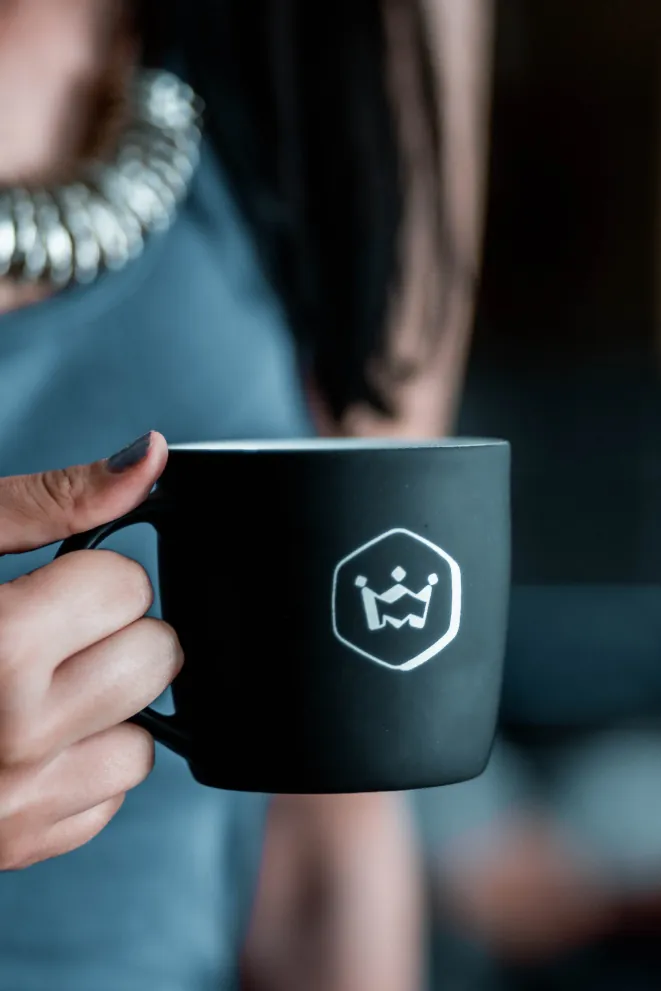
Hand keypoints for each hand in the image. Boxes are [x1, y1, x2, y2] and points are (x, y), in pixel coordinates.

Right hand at [0, 431, 181, 869]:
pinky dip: (77, 766)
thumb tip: (150, 455)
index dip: (90, 575)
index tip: (48, 584)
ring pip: (141, 740)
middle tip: (42, 631)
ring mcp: (12, 805)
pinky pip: (106, 800)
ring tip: (27, 686)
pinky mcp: (13, 847)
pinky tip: (18, 741)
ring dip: (102, 707)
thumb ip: (55, 499)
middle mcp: (11, 737)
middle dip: (111, 634)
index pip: (129, 586)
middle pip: (155, 660)